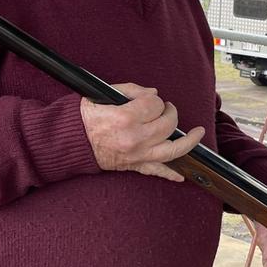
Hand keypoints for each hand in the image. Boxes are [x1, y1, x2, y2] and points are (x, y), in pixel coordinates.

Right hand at [79, 82, 203, 181]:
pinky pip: (156, 172)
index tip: (148, 99)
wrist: (69, 142)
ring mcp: (136, 154)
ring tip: (198, 133)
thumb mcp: (104, 94)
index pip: (155, 104)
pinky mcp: (134, 165)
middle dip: (169, 112)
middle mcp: (134, 138)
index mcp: (126, 118)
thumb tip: (154, 94)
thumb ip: (132, 90)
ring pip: (172, 149)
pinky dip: (170, 174)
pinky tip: (182, 175)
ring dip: (188, 141)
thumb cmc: (85, 116)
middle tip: (164, 109)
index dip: (154, 99)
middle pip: (167, 124)